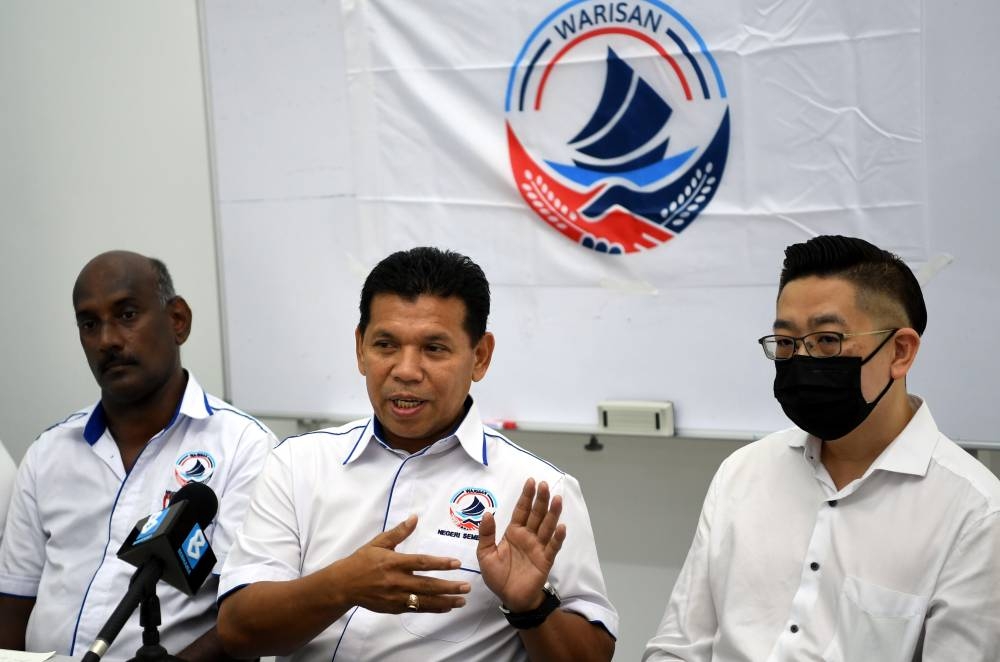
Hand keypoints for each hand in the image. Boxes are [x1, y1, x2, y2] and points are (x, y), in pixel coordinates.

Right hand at [328, 515, 470, 612]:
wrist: (344, 585)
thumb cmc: (362, 561)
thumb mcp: (378, 543)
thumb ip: (398, 532)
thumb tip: (415, 517)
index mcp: (393, 562)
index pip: (421, 563)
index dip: (440, 563)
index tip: (456, 563)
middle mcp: (396, 581)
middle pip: (427, 585)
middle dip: (448, 587)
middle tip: (466, 587)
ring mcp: (395, 597)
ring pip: (424, 600)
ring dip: (445, 601)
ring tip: (461, 600)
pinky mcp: (394, 608)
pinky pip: (416, 609)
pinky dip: (432, 608)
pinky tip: (446, 607)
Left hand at [477, 478, 565, 611]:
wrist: (510, 598)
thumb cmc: (498, 576)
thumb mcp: (485, 554)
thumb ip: (486, 534)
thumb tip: (488, 513)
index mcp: (513, 532)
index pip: (521, 510)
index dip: (526, 497)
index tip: (531, 482)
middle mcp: (528, 536)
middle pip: (536, 514)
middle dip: (540, 500)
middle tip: (545, 484)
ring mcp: (538, 547)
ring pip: (546, 527)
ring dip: (552, 513)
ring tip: (557, 499)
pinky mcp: (545, 560)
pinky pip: (552, 546)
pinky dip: (557, 537)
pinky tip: (561, 526)